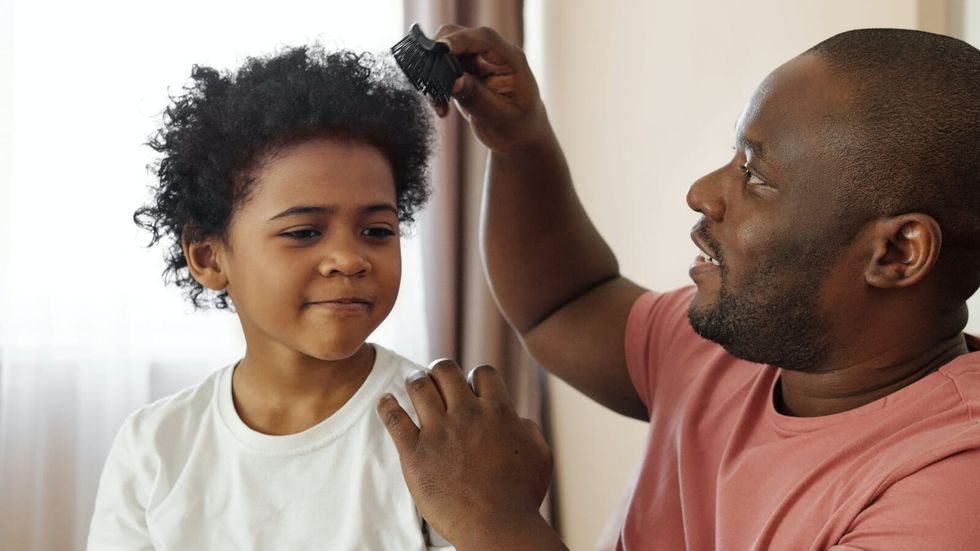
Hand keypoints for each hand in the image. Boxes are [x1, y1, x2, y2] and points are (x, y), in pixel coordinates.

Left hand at [377, 359, 557, 548]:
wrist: (496, 526)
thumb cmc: (521, 496)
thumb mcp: (540, 455)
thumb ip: (528, 429)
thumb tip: (517, 418)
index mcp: (497, 411)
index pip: (482, 373)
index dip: (475, 377)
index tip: (471, 388)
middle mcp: (466, 414)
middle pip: (446, 370)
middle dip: (441, 369)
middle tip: (437, 377)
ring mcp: (438, 432)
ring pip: (419, 385)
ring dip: (415, 380)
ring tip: (414, 382)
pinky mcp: (414, 453)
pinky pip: (393, 419)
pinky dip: (387, 405)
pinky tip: (385, 400)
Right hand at [432, 25, 551, 153]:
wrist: (520, 137)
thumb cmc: (517, 127)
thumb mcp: (498, 116)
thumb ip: (476, 96)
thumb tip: (453, 81)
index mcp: (510, 60)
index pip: (483, 38)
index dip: (459, 40)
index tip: (438, 50)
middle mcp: (493, 54)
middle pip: (459, 36)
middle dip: (440, 57)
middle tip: (433, 87)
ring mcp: (477, 60)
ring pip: (445, 52)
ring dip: (435, 75)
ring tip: (440, 105)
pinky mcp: (465, 70)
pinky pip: (442, 68)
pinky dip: (437, 85)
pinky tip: (442, 107)